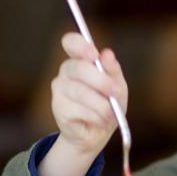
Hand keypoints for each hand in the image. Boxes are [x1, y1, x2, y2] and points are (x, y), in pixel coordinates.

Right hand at [51, 32, 127, 156]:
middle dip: (101, 81)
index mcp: (81, 59)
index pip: (71, 42)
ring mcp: (59, 88)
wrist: (98, 133)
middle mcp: (66, 70)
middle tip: (116, 92)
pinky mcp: (58, 107)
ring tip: (111, 114)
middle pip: (78, 68)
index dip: (80, 45)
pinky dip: (95, 117)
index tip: (94, 55)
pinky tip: (99, 120)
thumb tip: (107, 54)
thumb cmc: (108, 104)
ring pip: (80, 92)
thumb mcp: (118, 86)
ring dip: (101, 105)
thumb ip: (113, 70)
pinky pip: (79, 110)